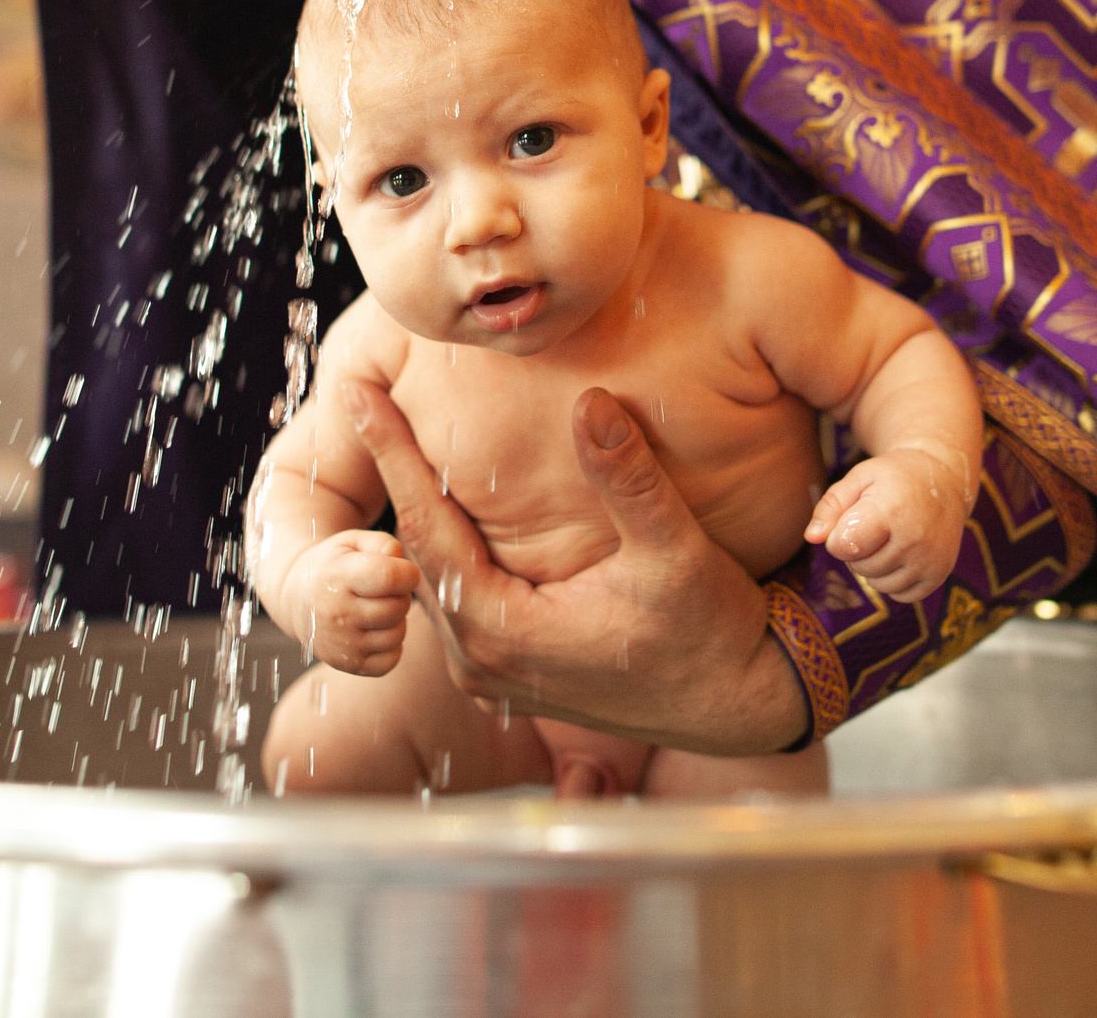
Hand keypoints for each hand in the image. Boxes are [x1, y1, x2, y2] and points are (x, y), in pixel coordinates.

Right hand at [277, 529, 421, 675]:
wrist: (296, 600)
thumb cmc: (332, 567)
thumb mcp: (351, 543)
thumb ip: (382, 543)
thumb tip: (400, 561)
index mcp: (336, 577)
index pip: (389, 577)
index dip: (408, 573)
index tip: (403, 571)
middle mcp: (336, 613)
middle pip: (397, 607)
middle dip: (401, 595)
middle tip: (386, 591)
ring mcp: (342, 644)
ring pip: (397, 634)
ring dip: (396, 621)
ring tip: (377, 609)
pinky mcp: (348, 665)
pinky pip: (391, 659)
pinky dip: (391, 646)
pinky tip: (375, 631)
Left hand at [344, 379, 807, 755]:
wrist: (741, 703)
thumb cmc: (710, 635)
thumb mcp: (674, 552)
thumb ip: (628, 479)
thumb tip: (590, 402)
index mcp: (504, 633)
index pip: (424, 528)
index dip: (390, 453)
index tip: (356, 394)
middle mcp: (482, 661)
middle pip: (415, 552)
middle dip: (389, 472)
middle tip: (361, 396)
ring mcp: (492, 671)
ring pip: (434, 577)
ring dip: (416, 509)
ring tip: (388, 437)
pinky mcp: (511, 670)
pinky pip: (458, 597)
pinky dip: (445, 546)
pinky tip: (445, 502)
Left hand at [804, 449, 964, 602]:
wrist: (944, 480)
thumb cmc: (893, 479)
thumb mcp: (859, 478)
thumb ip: (830, 506)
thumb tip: (811, 538)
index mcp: (891, 512)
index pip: (845, 546)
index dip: (837, 536)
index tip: (849, 519)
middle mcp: (914, 540)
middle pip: (859, 566)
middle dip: (856, 549)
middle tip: (873, 524)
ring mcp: (930, 561)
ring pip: (877, 584)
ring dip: (873, 566)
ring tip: (887, 537)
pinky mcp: (938, 576)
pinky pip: (899, 595)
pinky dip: (893, 579)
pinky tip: (901, 553)